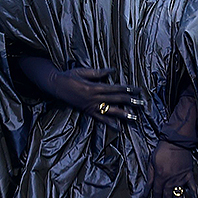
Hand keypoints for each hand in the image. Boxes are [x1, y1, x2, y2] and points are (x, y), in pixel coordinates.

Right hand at [18, 55, 143, 127]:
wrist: (55, 86)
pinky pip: (100, 119)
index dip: (126, 89)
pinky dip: (109, 123)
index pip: (114, 88)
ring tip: (134, 117)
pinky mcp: (87, 112)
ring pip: (110, 111)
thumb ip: (98, 72)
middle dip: (130, 101)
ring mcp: (91, 106)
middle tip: (141, 104)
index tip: (137, 90)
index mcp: (94, 87)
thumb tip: (112, 70)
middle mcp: (94, 98)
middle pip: (116, 100)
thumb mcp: (83, 71)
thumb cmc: (69, 76)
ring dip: (123, 114)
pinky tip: (118, 127)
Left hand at [146, 140, 194, 197]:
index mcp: (160, 179)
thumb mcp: (151, 163)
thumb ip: (149, 179)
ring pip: (178, 196)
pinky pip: (192, 187)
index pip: (157, 196)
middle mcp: (171, 182)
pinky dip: (194, 195)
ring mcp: (181, 179)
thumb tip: (146, 192)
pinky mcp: (189, 175)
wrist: (176, 141)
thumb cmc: (161, 151)